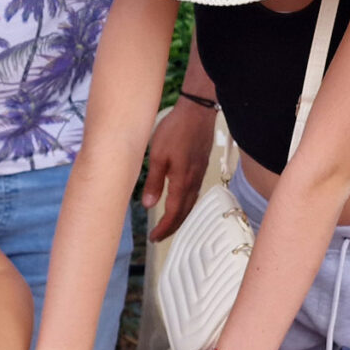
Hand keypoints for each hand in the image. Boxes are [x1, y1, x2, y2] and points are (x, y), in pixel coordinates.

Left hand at [141, 100, 216, 241]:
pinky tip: (180, 203)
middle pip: (184, 213)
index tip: (154, 238)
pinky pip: (194, 194)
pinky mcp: (200, 167)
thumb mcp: (158, 156)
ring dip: (179, 218)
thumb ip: (154, 182)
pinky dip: (186, 205)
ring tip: (168, 225)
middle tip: (159, 237)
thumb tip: (148, 205)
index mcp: (182, 182)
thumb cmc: (176, 130)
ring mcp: (199, 175)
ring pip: (190, 204)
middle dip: (172, 228)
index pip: (173, 213)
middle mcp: (193, 182)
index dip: (164, 228)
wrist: (197, 112)